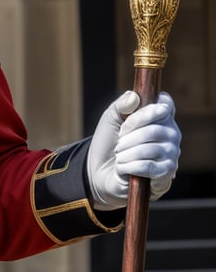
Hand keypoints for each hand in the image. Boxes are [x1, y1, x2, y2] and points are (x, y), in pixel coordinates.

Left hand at [87, 90, 180, 209]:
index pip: (166, 105)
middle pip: (154, 130)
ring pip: (151, 149)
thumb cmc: (109, 142)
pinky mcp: (166, 174)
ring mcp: (171, 154)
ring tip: (119, 155)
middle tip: (118, 142)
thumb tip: (134, 97)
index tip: (129, 116)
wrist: (100, 171)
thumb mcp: (110, 119)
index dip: (148, 111)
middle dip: (129, 136)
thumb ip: (121, 105)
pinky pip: (149, 167)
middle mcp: (171, 134)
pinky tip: (122, 167)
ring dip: (127, 152)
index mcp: (160, 118)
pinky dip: (130, 166)